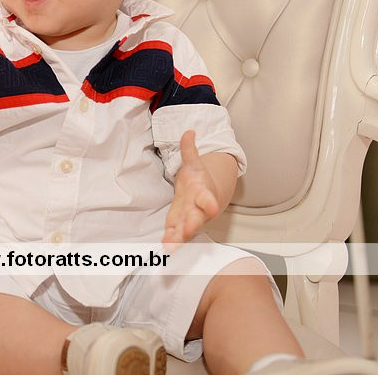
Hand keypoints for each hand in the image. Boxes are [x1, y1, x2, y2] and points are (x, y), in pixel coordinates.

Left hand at [162, 130, 219, 250]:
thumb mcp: (194, 163)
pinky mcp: (180, 223)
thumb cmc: (199, 180)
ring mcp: (189, 218)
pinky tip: (165, 246)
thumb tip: (188, 131)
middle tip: (188, 231)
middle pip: (197, 218)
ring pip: (185, 229)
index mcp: (203, 192)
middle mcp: (198, 208)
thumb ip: (189, 149)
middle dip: (192, 225)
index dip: (209, 202)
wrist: (207, 195)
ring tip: (171, 246)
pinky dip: (171, 239)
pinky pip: (175, 232)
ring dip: (178, 238)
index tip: (212, 205)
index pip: (207, 197)